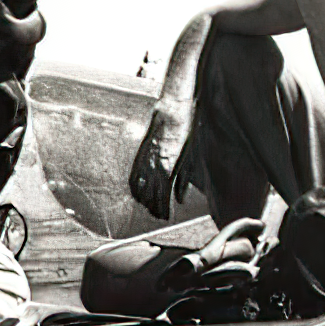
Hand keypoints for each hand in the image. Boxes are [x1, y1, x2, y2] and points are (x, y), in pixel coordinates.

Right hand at [128, 100, 194, 219]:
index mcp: (167, 166)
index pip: (162, 194)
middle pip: (150, 192)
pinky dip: (134, 185)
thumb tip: (179, 199)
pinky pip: (134, 173)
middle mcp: (153, 163)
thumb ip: (184, 180)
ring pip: (140, 185)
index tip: (165, 217)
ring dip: (144, 198)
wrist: (173, 108)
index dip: (162, 208)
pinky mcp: (141, 151)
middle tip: (158, 216)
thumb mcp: (191, 156)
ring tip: (148, 207)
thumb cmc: (187, 131)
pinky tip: (137, 192)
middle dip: (153, 207)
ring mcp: (145, 157)